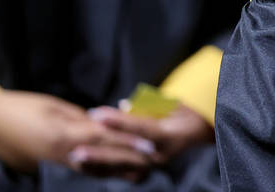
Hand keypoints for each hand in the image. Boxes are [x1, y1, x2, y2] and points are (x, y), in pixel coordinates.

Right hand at [0, 91, 153, 178]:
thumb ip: (80, 119)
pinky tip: (111, 172)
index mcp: (64, 135)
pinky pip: (78, 173)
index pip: (106, 140)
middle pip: (104, 161)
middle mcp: (61, 155)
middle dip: (129, 161)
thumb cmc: (18, 107)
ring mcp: (53, 166)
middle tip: (154, 161)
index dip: (130, 143)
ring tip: (140, 170)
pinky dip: (97, 173)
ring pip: (93, 172)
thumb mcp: (54, 107)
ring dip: (116, 171)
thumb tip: (101, 125)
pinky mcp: (46, 170)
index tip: (152, 146)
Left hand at [86, 103, 212, 166]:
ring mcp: (154, 164)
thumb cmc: (184, 111)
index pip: (140, 127)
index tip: (96, 113)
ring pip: (123, 165)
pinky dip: (104, 168)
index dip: (117, 120)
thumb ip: (147, 107)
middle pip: (128, 152)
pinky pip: (122, 171)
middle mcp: (162, 153)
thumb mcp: (171, 104)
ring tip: (76, 156)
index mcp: (170, 135)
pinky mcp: (147, 169)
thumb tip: (123, 105)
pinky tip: (86, 166)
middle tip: (76, 145)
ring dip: (98, 161)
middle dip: (101, 148)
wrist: (198, 130)